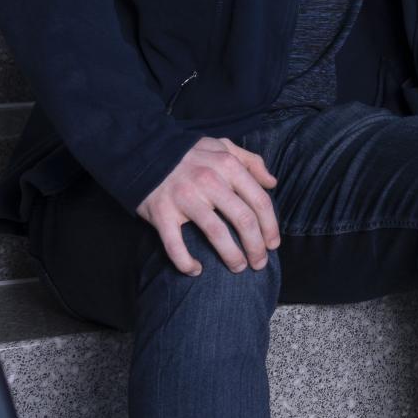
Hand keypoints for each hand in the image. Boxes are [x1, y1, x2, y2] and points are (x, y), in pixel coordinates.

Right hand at [137, 137, 281, 276]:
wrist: (144, 152)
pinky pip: (175, 245)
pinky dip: (186, 262)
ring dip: (232, 256)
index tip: (273, 244)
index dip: (271, 226)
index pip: (259, 201)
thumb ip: (250, 161)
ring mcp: (185, 198)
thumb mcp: (223, 147)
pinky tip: (195, 270)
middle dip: (256, 246)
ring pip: (217, 234)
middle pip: (244, 220)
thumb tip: (272, 182)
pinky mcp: (162, 213)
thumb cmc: (190, 154)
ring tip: (239, 268)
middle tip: (260, 263)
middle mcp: (209, 181)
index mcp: (227, 165)